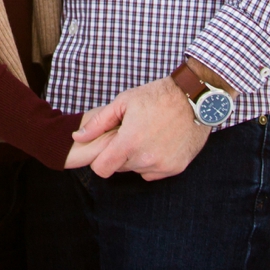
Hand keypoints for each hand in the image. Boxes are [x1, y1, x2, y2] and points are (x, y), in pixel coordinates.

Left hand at [72, 77, 211, 180]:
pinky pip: (156, 172)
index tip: (106, 148)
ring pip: (138, 171)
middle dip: (120, 155)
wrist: (193, 98)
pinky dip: (154, 162)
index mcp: (129, 142)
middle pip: (120, 168)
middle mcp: (145, 159)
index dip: (100, 160)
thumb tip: (77, 137)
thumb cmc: (156, 96)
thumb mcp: (123, 102)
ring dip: (138, 159)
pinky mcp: (176, 168)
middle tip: (130, 134)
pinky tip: (159, 142)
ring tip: (146, 135)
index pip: (102, 169)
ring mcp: (162, 165)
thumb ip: (98, 123)